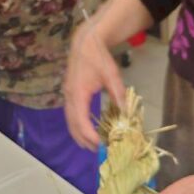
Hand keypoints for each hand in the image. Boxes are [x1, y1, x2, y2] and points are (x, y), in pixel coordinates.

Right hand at [64, 21, 125, 150]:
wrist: (85, 43)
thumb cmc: (99, 57)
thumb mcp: (112, 75)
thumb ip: (118, 94)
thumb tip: (125, 113)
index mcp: (79, 93)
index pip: (81, 120)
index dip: (89, 134)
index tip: (100, 144)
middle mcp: (70, 97)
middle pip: (72, 124)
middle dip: (83, 139)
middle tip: (97, 150)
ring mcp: (68, 95)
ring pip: (69, 120)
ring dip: (78, 134)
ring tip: (91, 144)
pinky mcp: (70, 94)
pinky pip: (70, 114)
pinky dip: (76, 125)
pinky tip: (85, 129)